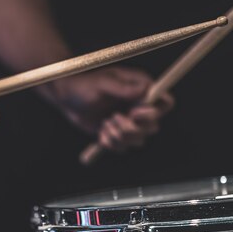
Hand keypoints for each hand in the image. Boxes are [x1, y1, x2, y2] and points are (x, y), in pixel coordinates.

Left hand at [48, 66, 173, 151]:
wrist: (66, 97)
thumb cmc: (84, 84)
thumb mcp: (103, 84)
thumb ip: (124, 88)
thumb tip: (146, 90)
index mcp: (141, 89)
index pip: (165, 103)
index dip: (155, 112)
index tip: (134, 113)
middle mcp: (139, 107)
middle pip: (153, 127)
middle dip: (132, 127)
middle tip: (113, 118)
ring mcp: (130, 122)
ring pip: (138, 141)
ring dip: (118, 135)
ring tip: (105, 123)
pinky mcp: (118, 134)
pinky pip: (122, 147)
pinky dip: (109, 142)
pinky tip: (100, 130)